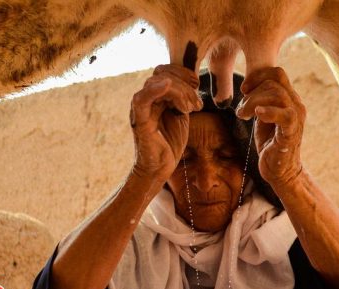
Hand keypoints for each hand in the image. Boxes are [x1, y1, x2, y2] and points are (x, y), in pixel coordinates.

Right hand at [130, 64, 202, 180]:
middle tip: (197, 104)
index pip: (165, 71)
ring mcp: (141, 109)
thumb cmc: (170, 142)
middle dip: (185, 85)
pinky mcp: (140, 121)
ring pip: (157, 83)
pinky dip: (153, 89)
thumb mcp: (180, 115)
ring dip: (180, 92)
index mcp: (154, 96)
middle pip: (163, 75)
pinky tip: (166, 86)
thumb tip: (193, 82)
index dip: (182, 72)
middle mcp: (145, 99)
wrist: (160, 167)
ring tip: (192, 109)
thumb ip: (182, 98)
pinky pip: (141, 100)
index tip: (197, 83)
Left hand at [236, 67, 304, 186]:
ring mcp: (296, 117)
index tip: (244, 90)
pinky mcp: (292, 131)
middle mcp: (296, 104)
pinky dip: (269, 111)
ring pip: (276, 94)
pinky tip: (257, 115)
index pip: (277, 73)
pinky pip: (285, 114)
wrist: (280, 170)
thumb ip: (260, 100)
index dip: (258, 76)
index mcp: (289, 98)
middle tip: (241, 111)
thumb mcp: (263, 116)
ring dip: (253, 103)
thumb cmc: (270, 143)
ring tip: (243, 116)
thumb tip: (248, 87)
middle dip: (251, 93)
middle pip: (273, 82)